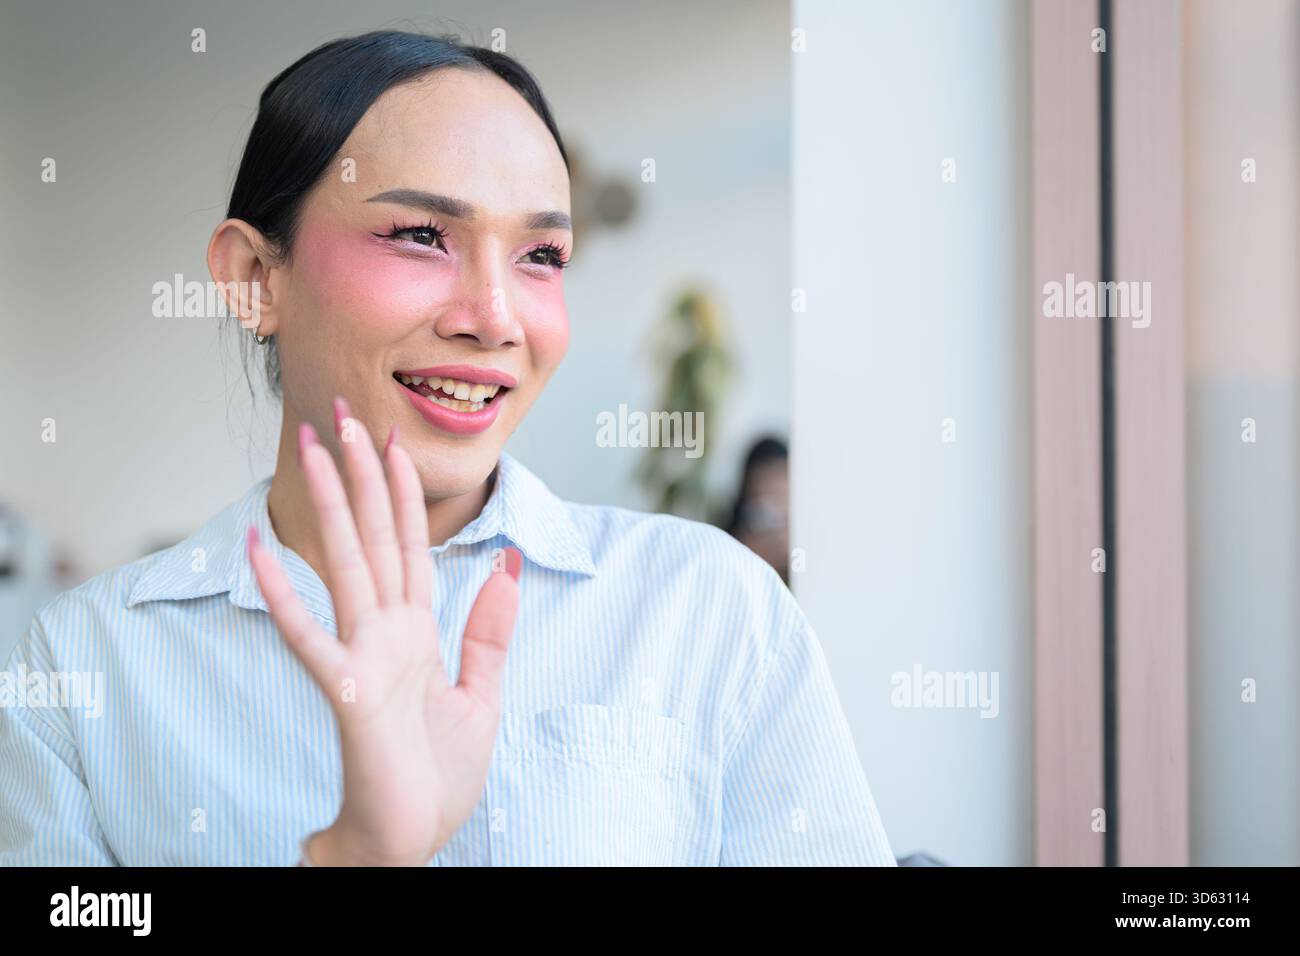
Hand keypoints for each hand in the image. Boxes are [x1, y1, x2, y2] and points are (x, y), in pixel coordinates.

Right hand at [247, 396, 520, 865]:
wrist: (409, 843)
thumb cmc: (435, 777)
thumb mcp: (481, 696)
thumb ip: (488, 631)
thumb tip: (506, 564)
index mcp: (415, 631)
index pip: (408, 545)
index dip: (402, 492)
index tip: (390, 438)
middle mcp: (384, 632)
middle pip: (373, 538)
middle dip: (360, 475)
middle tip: (341, 413)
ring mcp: (362, 657)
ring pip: (345, 566)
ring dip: (330, 507)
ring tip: (312, 450)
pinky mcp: (347, 692)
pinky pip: (311, 636)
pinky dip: (285, 595)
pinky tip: (261, 549)